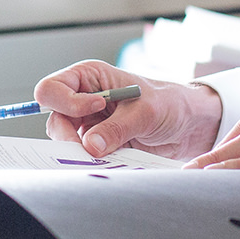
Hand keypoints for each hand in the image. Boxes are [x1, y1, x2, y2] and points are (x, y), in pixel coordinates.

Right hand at [34, 60, 222, 163]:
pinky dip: (91, 161)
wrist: (187, 125)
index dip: (66, 102)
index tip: (95, 108)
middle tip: (89, 149)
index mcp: (90, 77)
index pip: (52, 88)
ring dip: (79, 151)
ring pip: (64, 139)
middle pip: (53, 118)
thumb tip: (91, 146)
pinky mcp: (97, 142)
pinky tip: (109, 161)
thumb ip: (116, 128)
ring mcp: (89, 122)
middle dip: (68, 135)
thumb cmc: (169, 103)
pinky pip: (82, 154)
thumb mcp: (145, 112)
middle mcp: (83, 98)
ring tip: (105, 155)